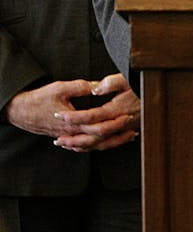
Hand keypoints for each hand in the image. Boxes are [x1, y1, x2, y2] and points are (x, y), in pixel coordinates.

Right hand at [4, 74, 139, 151]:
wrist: (22, 111)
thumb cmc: (40, 99)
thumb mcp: (61, 88)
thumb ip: (81, 87)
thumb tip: (98, 85)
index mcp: (73, 123)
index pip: (98, 128)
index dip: (114, 123)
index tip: (128, 116)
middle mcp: (72, 133)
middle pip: (99, 140)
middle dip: (117, 135)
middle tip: (132, 128)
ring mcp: (69, 137)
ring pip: (93, 146)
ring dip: (111, 142)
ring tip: (127, 137)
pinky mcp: (67, 137)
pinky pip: (85, 145)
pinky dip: (98, 144)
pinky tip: (108, 140)